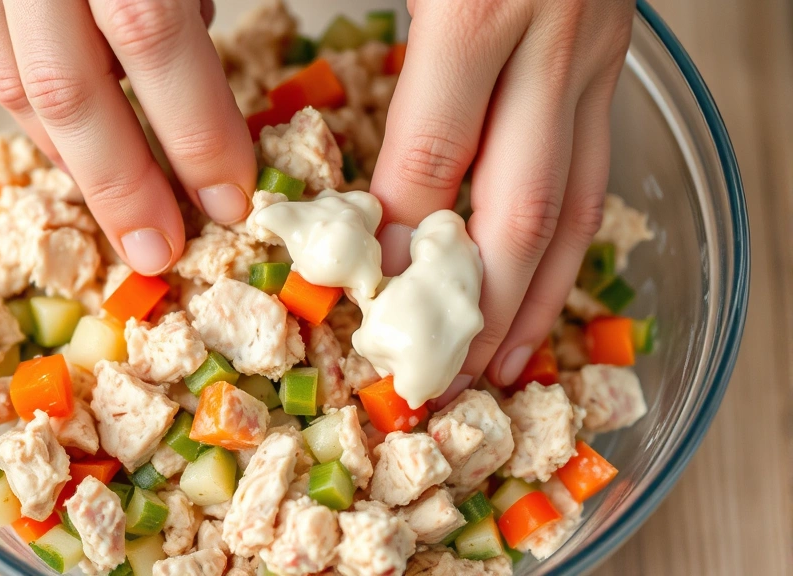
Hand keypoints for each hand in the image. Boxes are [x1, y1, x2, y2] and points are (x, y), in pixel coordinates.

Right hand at [0, 0, 255, 274]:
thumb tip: (201, 43)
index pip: (152, 34)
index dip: (194, 127)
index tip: (230, 196)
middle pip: (65, 87)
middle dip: (121, 184)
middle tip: (161, 249)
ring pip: (14, 84)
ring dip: (76, 160)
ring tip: (126, 207)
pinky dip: (39, 110)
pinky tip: (79, 139)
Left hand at [370, 0, 634, 395]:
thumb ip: (355, 12)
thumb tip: (264, 60)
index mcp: (482, 7)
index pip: (430, 157)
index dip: (396, 241)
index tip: (361, 309)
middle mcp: (553, 40)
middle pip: (515, 205)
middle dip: (474, 306)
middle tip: (435, 380)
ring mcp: (596, 51)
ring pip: (572, 200)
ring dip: (536, 294)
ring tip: (501, 363)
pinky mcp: (616, 53)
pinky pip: (595, 165)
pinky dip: (571, 239)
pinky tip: (543, 281)